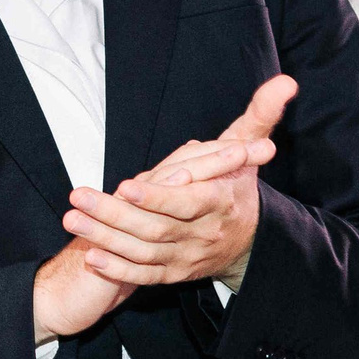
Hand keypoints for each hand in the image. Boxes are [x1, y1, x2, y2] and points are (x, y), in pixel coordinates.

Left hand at [33, 137, 270, 338]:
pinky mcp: (176, 273)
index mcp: (221, 201)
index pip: (188, 202)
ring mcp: (189, 257)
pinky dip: (119, 270)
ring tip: (73, 220)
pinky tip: (91, 256)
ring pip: (144, 252)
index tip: (125, 185)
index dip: (157, 197)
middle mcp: (204, 233)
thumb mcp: (250, 147)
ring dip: (106, 238)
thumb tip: (285, 82)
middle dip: (113, 214)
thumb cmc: (238, 184)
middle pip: (156, 228)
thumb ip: (261, 115)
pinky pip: (145, 276)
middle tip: (77, 199)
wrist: (249, 240)